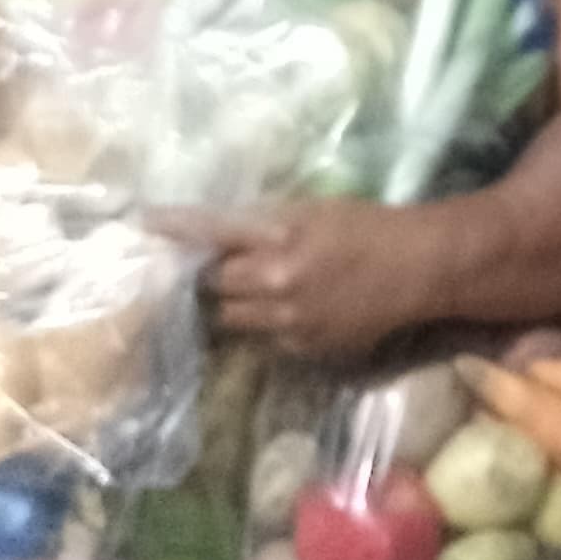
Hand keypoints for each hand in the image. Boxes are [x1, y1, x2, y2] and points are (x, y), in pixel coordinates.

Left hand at [163, 200, 447, 361]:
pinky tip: (279, 310)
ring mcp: (287, 322)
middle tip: (193, 266)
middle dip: (202, 274)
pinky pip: (263, 337)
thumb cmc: (365, 227)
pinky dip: (261, 323)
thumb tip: (218, 232)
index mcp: (278, 236)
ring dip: (228, 302)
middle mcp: (275, 282)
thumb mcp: (311, 210)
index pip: (211, 232)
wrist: (417, 270)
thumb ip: (262, 222)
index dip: (175, 229)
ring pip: (230, 317)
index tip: (143, 223)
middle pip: (212, 284)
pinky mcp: (302, 349)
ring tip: (231, 291)